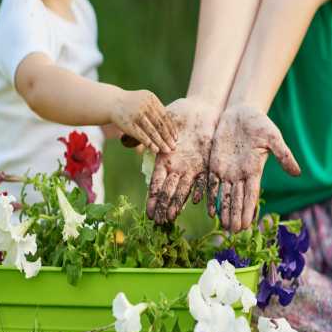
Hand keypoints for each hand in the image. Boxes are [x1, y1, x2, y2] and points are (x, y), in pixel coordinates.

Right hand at [110, 90, 176, 153]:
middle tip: (174, 146)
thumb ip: (156, 110)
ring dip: (160, 142)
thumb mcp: (145, 101)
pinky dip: (149, 143)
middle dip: (168, 137)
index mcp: (151, 98)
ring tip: (167, 150)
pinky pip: (141, 135)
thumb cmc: (132, 104)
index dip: (171, 128)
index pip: (165, 116)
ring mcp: (136, 114)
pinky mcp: (128, 123)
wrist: (112, 102)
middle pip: (160, 124)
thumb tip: (171, 127)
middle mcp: (144, 105)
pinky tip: (155, 150)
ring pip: (152, 131)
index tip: (176, 137)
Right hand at [147, 98, 219, 223]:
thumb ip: (146, 132)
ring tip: (172, 217)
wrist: (202, 109)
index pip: (156, 184)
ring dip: (177, 204)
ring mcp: (192, 168)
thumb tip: (124, 141)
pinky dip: (201, 190)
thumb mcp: (161, 122)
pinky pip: (205, 180)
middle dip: (162, 207)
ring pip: (184, 190)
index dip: (152, 198)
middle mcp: (177, 169)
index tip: (147, 213)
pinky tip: (196, 200)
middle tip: (158, 222)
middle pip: (168, 192)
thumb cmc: (179, 114)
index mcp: (164, 161)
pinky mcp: (207, 164)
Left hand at [207, 105, 300, 231]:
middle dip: (235, 215)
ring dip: (223, 211)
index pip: (251, 195)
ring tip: (222, 226)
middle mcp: (240, 174)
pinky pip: (211, 183)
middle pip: (236, 199)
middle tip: (232, 232)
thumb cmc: (260, 124)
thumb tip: (297, 173)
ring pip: (224, 195)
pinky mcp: (215, 163)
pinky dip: (210, 196)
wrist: (241, 111)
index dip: (248, 210)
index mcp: (254, 170)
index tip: (246, 225)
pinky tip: (209, 210)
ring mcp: (227, 170)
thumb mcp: (273, 138)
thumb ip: (283, 155)